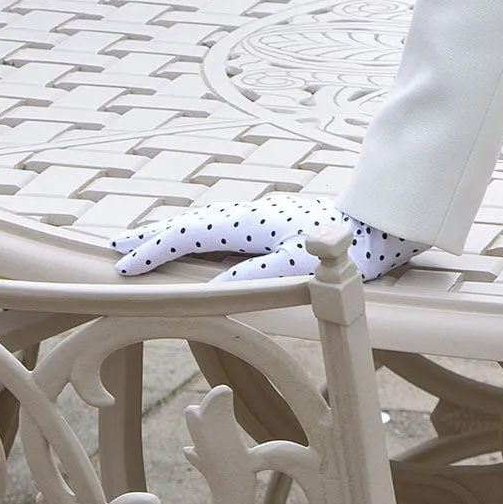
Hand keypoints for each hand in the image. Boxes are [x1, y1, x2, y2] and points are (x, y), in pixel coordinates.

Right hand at [112, 192, 421, 284]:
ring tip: (149, 245)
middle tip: (114, 246)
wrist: (388, 226)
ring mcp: (266, 216)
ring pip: (209, 222)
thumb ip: (254, 277)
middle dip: (153, 235)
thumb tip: (211, 290)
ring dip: (176, 234)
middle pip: (193, 222)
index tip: (122, 266)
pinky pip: (226, 227)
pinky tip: (202, 246)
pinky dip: (201, 235)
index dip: (154, 249)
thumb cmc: (348, 253)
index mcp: (253, 222)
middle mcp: (255, 213)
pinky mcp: (280, 223)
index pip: (191, 234)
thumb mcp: (298, 269)